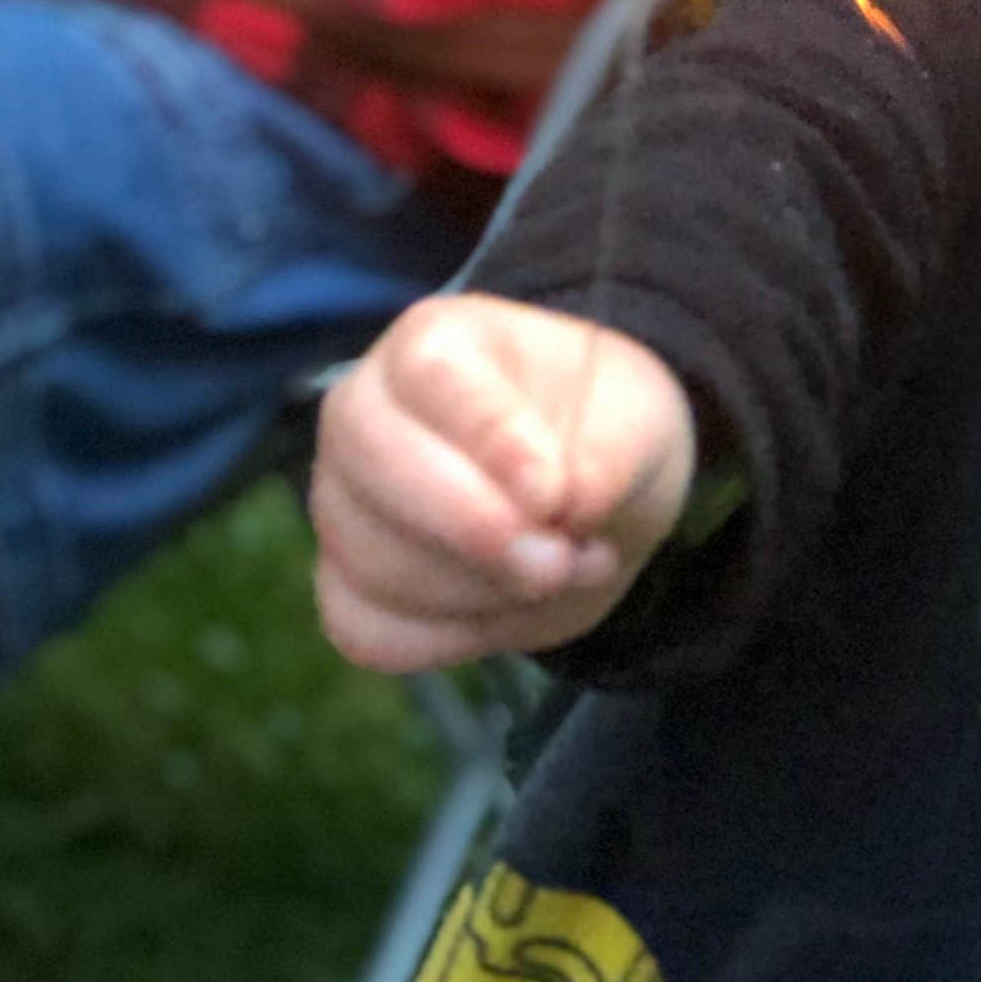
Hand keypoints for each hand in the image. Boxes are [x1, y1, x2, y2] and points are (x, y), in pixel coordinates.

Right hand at [311, 295, 697, 673]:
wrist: (589, 495)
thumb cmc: (600, 430)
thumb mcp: (637, 421)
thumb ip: (607, 454)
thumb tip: (562, 505)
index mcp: (434, 342)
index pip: (431, 374)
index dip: (491, 438)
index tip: (552, 492)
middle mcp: (363, 412)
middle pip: (377, 467)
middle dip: (477, 532)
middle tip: (559, 559)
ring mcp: (343, 500)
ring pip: (373, 563)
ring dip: (480, 593)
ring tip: (558, 570)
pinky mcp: (346, 581)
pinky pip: (365, 628)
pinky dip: (446, 639)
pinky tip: (505, 609)